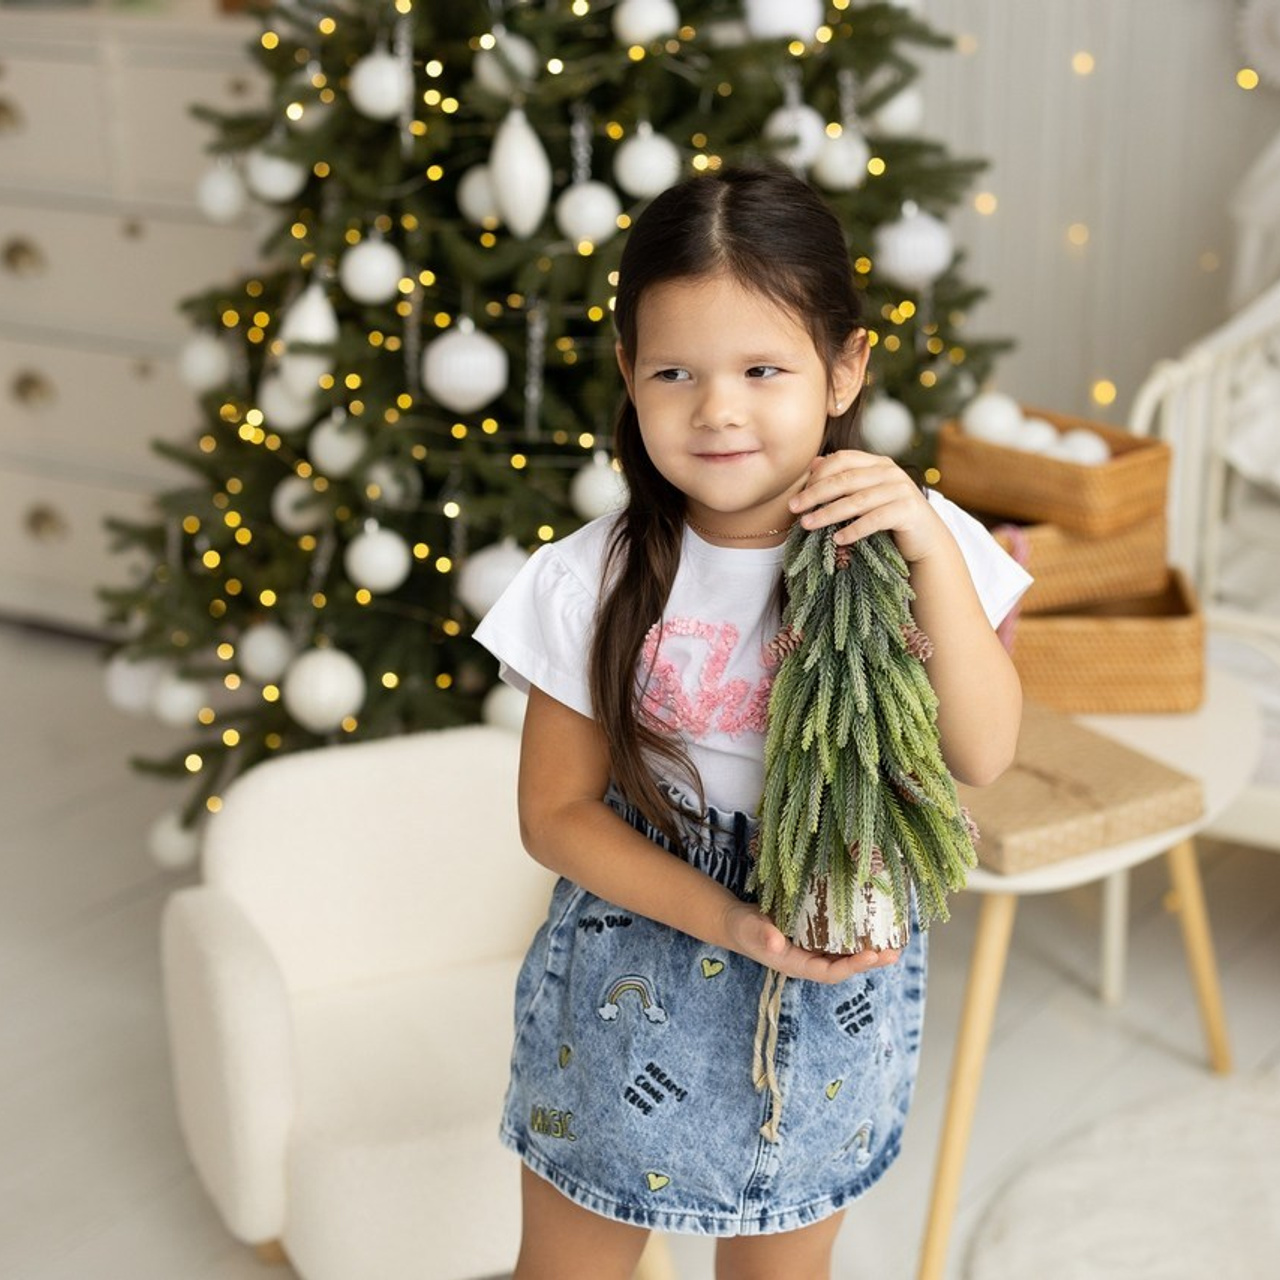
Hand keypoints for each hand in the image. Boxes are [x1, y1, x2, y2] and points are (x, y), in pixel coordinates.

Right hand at [722, 901, 901, 982]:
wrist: (738, 922)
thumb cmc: (744, 928)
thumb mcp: (750, 929)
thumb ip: (762, 935)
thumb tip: (776, 941)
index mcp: (797, 965)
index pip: (830, 972)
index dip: (852, 967)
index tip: (872, 956)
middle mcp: (810, 960)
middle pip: (845, 965)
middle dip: (871, 961)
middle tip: (894, 951)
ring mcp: (814, 947)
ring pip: (847, 952)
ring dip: (870, 948)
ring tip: (894, 940)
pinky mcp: (816, 933)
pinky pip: (841, 937)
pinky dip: (858, 933)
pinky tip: (872, 922)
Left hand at [789, 449, 945, 563]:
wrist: (926, 539)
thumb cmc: (889, 518)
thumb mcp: (865, 496)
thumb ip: (844, 479)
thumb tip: (814, 463)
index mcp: (877, 463)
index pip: (842, 459)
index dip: (817, 475)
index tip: (797, 494)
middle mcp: (890, 472)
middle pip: (845, 479)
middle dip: (816, 494)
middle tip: (794, 508)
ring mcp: (902, 489)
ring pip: (857, 500)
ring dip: (829, 513)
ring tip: (808, 525)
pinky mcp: (909, 511)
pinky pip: (876, 519)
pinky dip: (855, 530)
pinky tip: (838, 540)